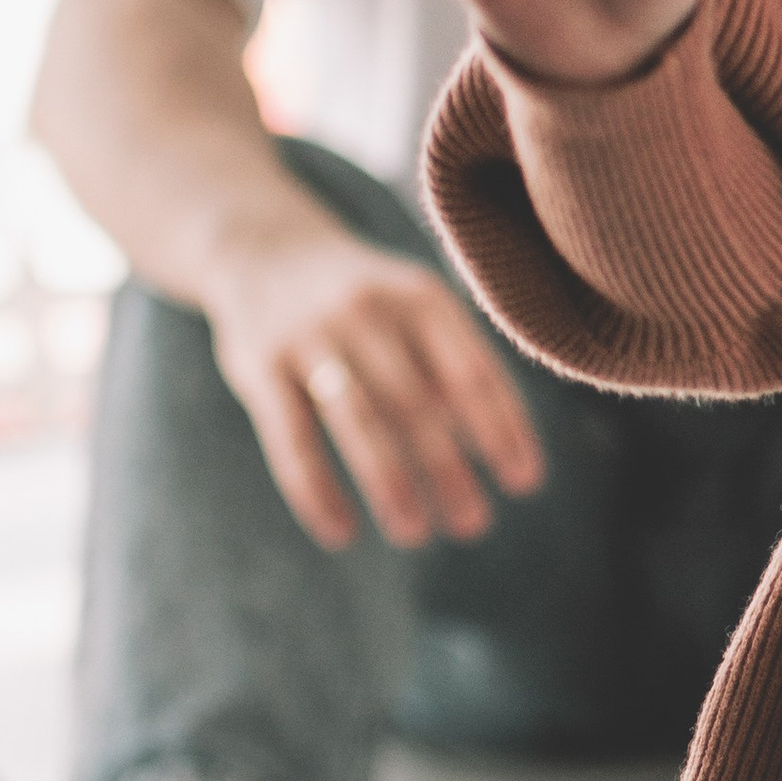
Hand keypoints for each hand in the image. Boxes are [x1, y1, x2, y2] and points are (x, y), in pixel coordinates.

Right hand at [207, 222, 543, 552]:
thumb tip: (508, 450)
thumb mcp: (416, 307)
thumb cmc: (366, 299)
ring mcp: (309, 335)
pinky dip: (317, 490)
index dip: (501, 428)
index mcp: (420, 296)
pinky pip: (291, 438)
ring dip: (391, 483)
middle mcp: (367, 310)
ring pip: (358, 421)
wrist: (263, 247)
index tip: (524, 482)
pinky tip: (341, 532)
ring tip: (414, 533)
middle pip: (417, 402)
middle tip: (473, 525)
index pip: (472, 371)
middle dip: (448, 469)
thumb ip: (456, 366)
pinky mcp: (258, 365)